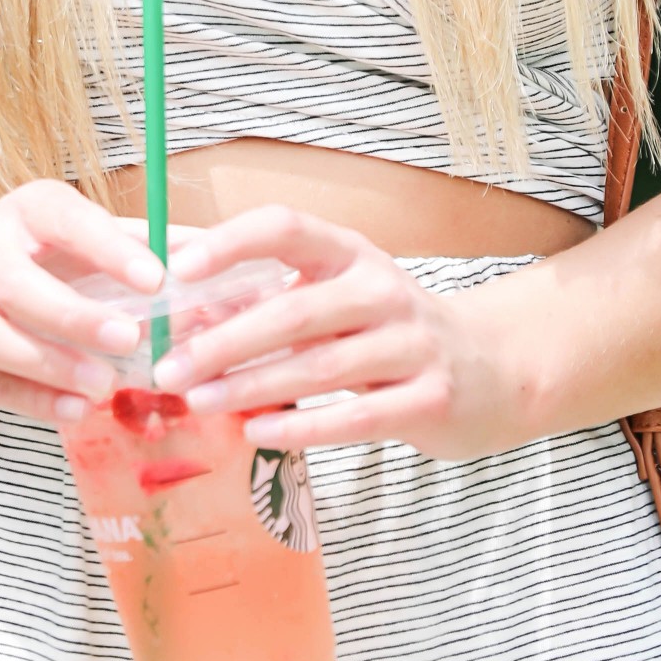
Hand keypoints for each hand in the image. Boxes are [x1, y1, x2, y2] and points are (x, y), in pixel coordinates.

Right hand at [0, 184, 163, 425]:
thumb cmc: (36, 256)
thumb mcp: (80, 234)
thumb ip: (139, 246)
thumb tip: (210, 259)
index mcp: (25, 213)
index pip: (65, 221)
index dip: (109, 250)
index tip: (156, 278)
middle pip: (19, 287)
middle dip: (75, 317)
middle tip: (129, 340)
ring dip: (51, 366)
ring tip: (103, 384)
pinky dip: (31, 400)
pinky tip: (74, 408)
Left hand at [157, 208, 528, 461]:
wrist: (492, 368)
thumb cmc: (388, 331)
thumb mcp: (337, 299)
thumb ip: (268, 300)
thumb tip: (178, 307)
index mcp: (351, 255)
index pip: (286, 228)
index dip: (231, 243)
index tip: (178, 271)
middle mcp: (382, 291)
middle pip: (294, 310)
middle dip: (223, 341)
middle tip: (168, 368)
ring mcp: (412, 345)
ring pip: (319, 366)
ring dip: (251, 386)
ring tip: (198, 402)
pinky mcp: (430, 399)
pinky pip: (356, 416)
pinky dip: (302, 426)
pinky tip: (257, 432)